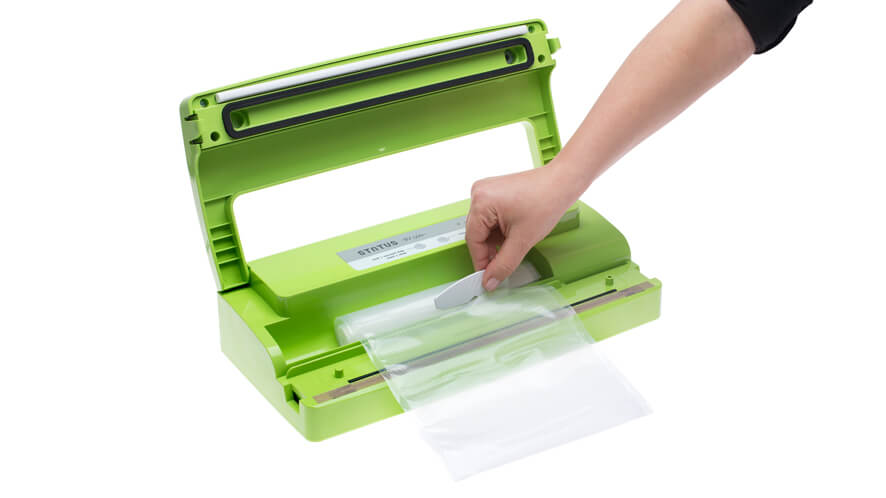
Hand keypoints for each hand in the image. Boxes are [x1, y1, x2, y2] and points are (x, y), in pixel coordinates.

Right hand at [466, 160, 584, 290]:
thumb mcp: (523, 240)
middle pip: (477, 233)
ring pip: (484, 227)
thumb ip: (503, 264)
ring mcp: (486, 191)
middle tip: (502, 265)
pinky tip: (514, 231)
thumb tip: (490, 280)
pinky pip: (490, 217)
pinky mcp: (494, 192)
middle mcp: (479, 193)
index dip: (481, 262)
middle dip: (490, 250)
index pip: (473, 240)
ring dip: (496, 240)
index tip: (487, 277)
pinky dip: (500, 229)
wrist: (562, 183)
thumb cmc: (546, 201)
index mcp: (481, 202)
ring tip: (515, 240)